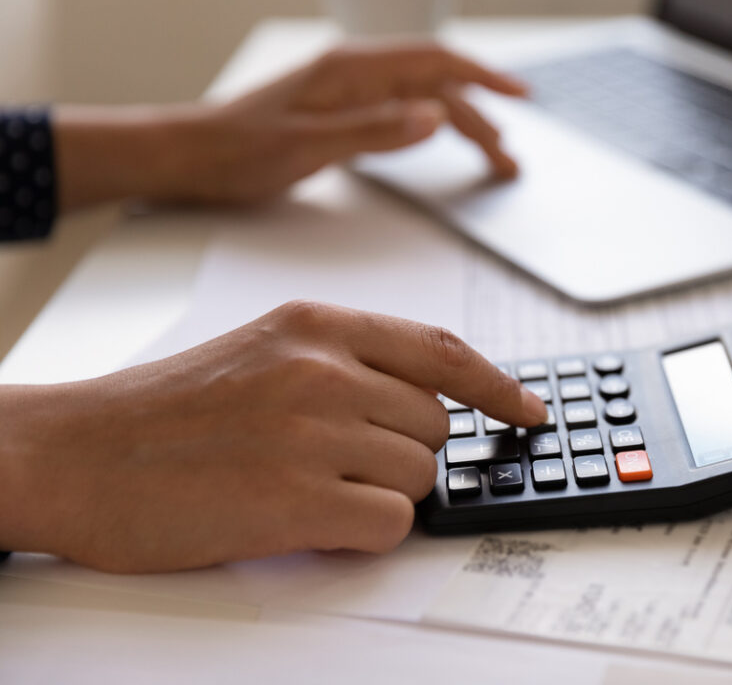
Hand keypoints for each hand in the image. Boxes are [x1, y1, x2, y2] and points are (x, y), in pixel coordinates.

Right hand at [0, 301, 546, 572]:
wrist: (77, 453)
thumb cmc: (168, 411)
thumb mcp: (265, 349)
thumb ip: (350, 363)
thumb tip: (432, 404)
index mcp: (318, 326)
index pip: (444, 350)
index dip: (499, 386)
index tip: (529, 412)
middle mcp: (323, 370)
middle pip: (435, 425)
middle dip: (404, 453)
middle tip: (340, 463)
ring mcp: (312, 434)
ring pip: (418, 476)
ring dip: (378, 494)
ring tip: (307, 488)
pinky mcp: (296, 501)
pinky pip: (390, 524)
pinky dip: (362, 532)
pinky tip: (308, 520)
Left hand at [54, 44, 528, 209]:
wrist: (189, 155)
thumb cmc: (238, 150)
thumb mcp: (308, 146)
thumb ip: (375, 130)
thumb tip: (437, 117)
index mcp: (350, 70)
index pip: (434, 61)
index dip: (483, 76)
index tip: (521, 96)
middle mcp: (355, 73)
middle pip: (436, 87)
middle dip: (480, 120)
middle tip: (508, 163)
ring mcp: (349, 92)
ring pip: (422, 103)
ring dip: (460, 128)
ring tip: (493, 160)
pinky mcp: (341, 112)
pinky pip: (401, 113)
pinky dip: (432, 129)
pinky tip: (443, 142)